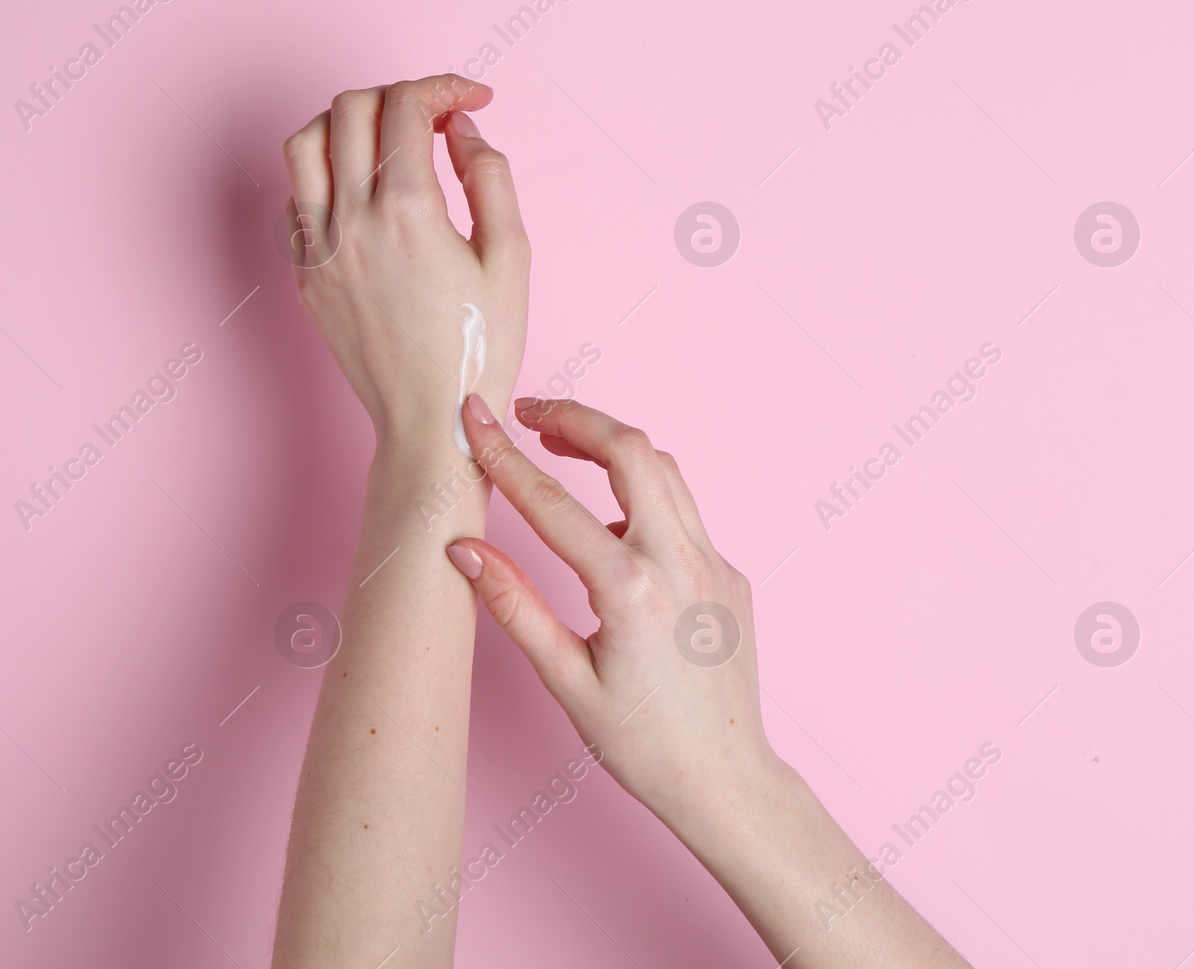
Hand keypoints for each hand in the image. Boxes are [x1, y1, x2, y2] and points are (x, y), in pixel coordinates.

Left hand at [281, 74, 529, 456]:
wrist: (429, 420)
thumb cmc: (478, 347)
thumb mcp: (512, 257)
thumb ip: (490, 175)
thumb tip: (460, 128)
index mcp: (409, 211)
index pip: (407, 106)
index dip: (443, 85)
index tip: (470, 97)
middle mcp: (353, 221)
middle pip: (350, 108)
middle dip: (396, 95)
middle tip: (431, 115)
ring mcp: (318, 248)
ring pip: (304, 143)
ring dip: (345, 123)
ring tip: (384, 140)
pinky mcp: (303, 275)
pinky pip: (294, 199)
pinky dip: (323, 175)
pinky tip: (361, 194)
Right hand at [445, 394, 775, 833]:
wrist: (725, 781)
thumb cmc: (643, 747)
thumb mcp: (566, 682)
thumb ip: (515, 607)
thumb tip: (464, 549)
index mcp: (630, 591)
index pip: (551, 502)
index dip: (503, 454)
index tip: (473, 418)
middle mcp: (680, 562)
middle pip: (630, 449)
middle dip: (575, 417)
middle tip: (527, 412)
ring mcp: (713, 563)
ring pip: (664, 470)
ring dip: (611, 446)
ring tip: (559, 445)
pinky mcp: (729, 574)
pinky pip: (682, 512)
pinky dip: (640, 494)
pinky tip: (607, 521)